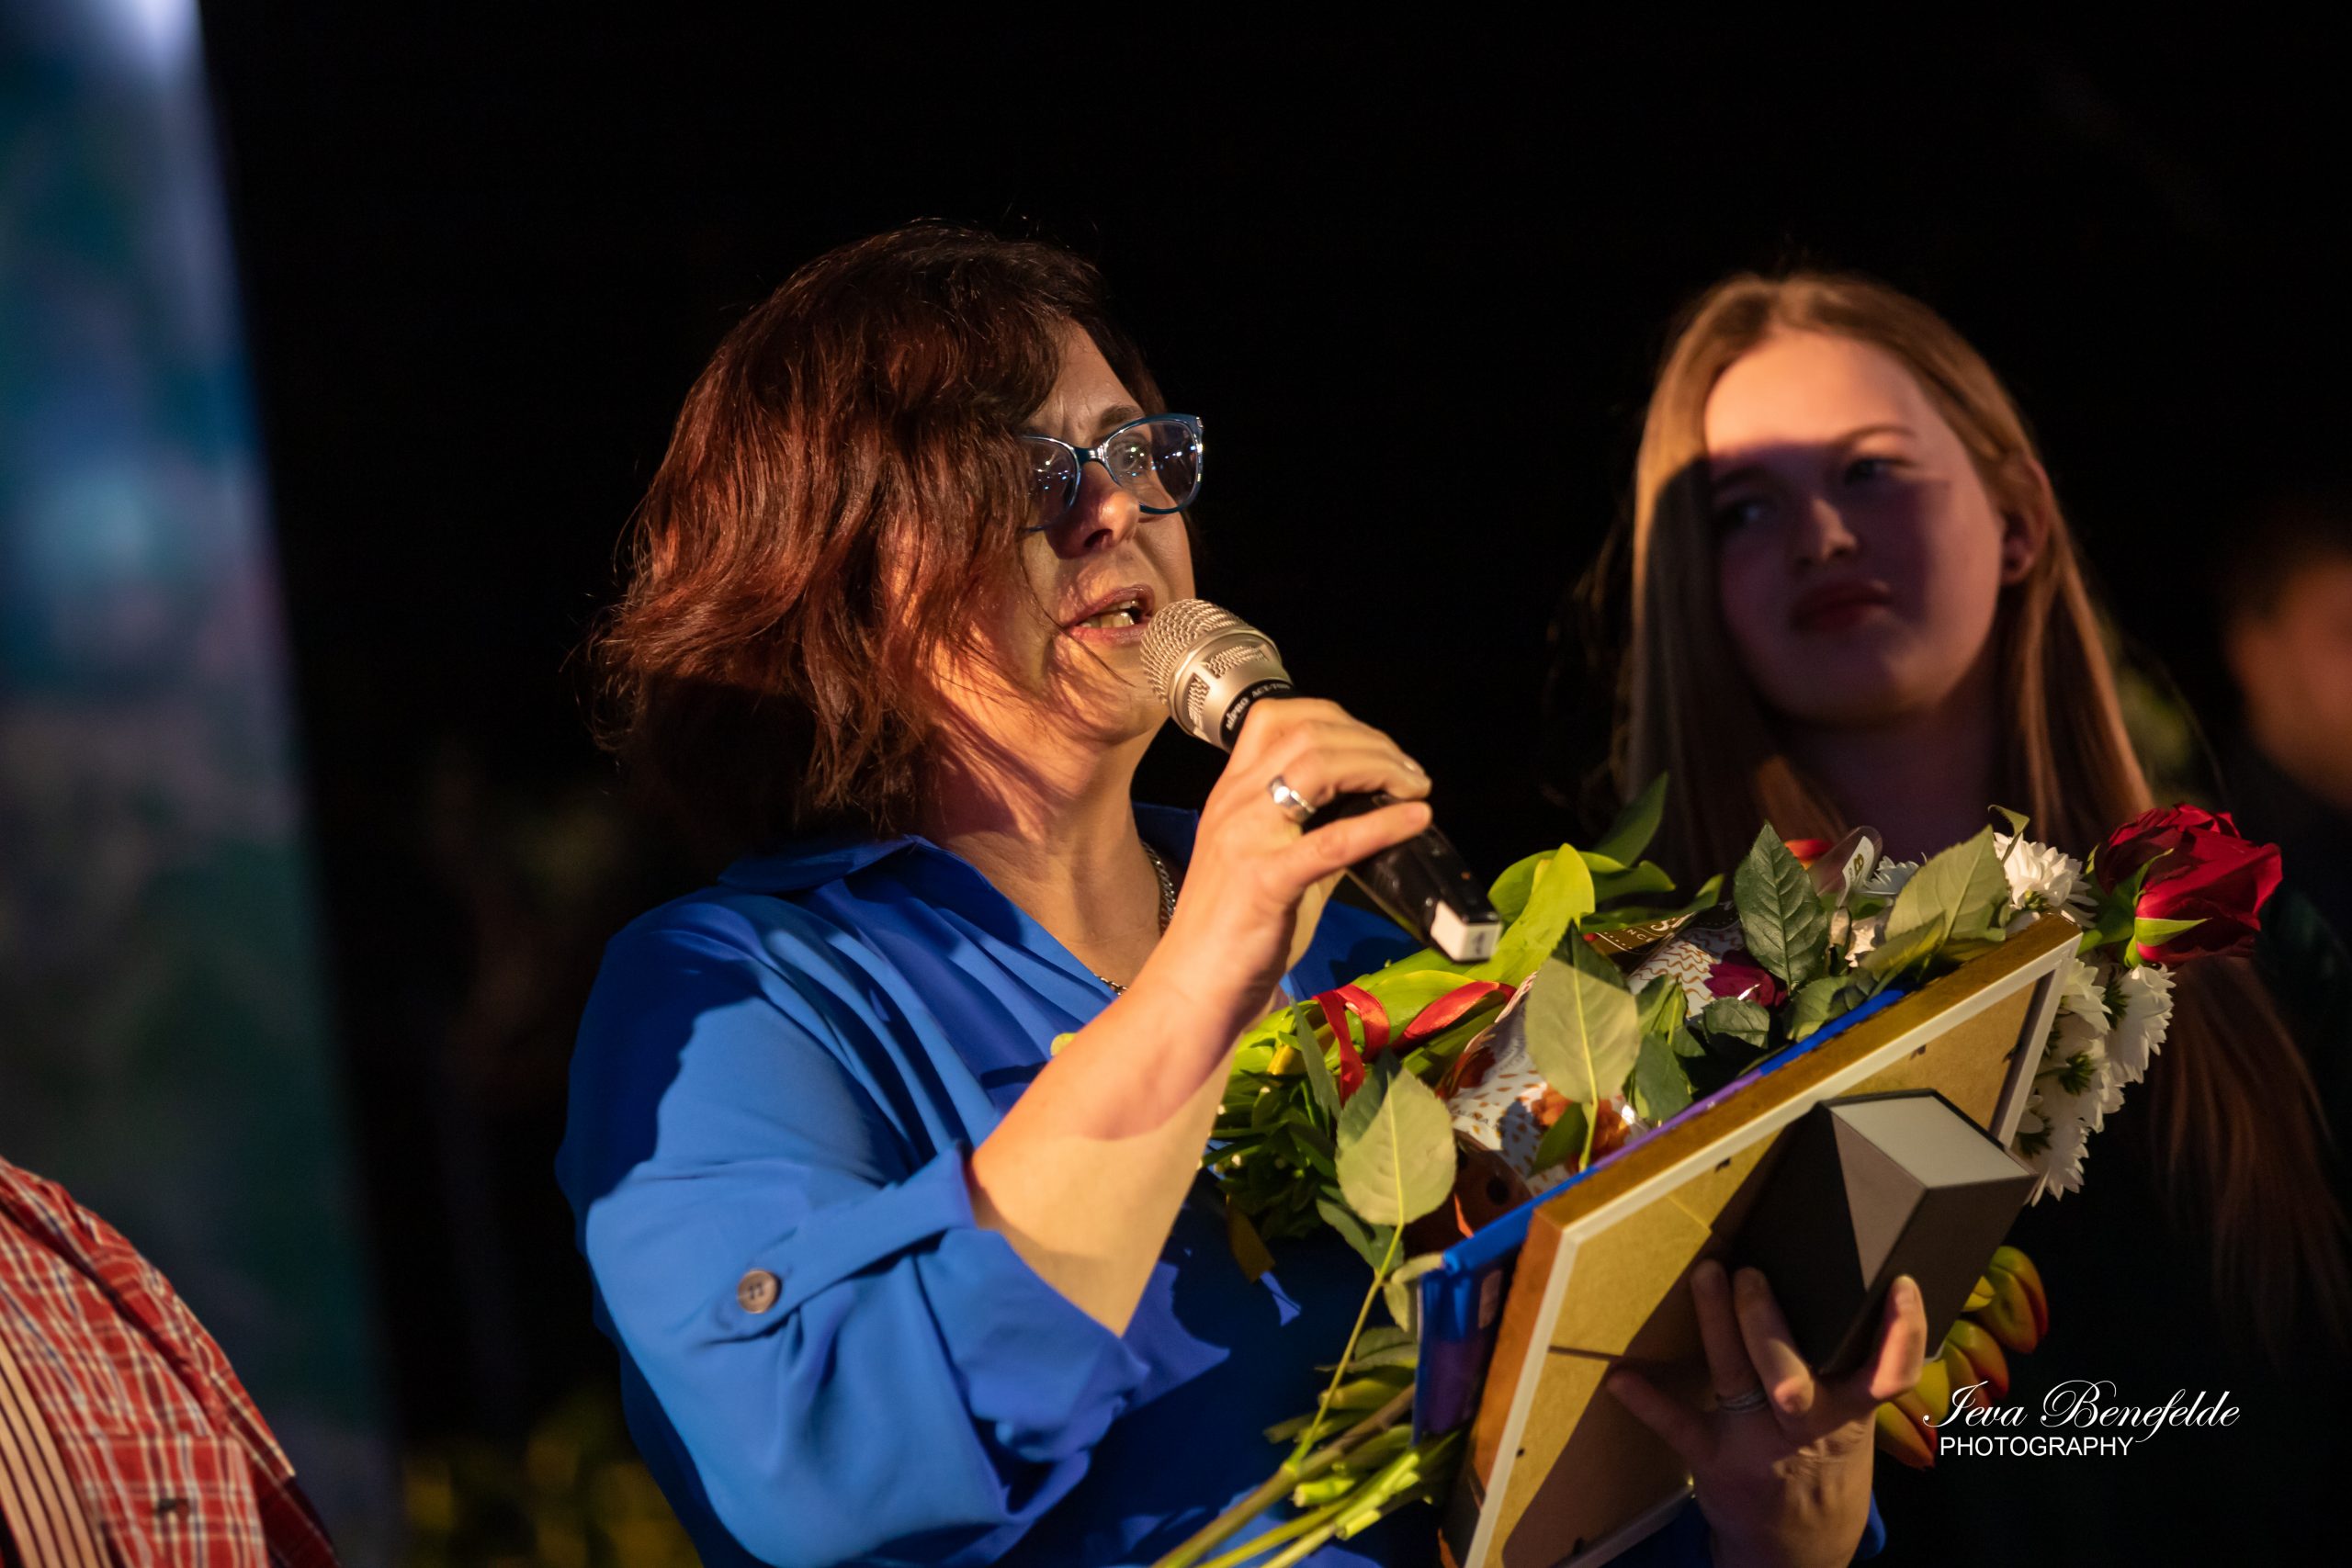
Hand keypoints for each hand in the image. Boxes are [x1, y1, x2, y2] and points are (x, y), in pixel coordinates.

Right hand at [1145, 697, 1429, 1037]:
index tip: (1380, 750)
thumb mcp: (1272, 864)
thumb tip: (1377, 811)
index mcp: (1232, 794)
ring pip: (1317, 766)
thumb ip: (1316, 832)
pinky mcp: (1265, 881)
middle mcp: (1235, 803)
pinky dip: (1381, 824)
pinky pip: (1331, 840)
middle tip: (1412, 775)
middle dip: (1373, 744)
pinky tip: (1414, 819)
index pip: (1279, 718)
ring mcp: (1246, 838)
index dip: (1340, 720)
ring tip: (1415, 789)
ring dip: (1380, 768)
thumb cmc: (1233, 935)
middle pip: (1309, 733)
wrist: (1191, 989)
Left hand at [1608, 1262, 1927, 1567]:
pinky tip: (1620, 1380)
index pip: (1887, 1374)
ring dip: (1719, 1326)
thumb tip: (1852, 1286)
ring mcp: (1755, 1443)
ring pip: (1737, 1379)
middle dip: (1768, 1323)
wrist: (1799, 1550)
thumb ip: (1850, 1368)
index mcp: (1850, 1415)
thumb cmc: (1826, 1466)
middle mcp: (1806, 1426)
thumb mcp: (1854, 1423)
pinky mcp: (1714, 1459)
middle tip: (1752, 1274)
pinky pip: (1680, 1426)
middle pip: (1792, 1374)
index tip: (1900, 1286)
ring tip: (1707, 1277)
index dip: (1901, 1333)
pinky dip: (1648, 1402)